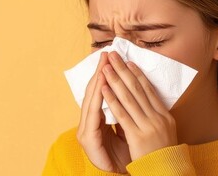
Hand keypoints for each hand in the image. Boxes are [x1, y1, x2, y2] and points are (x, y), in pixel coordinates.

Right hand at [77, 52, 130, 172]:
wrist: (121, 175)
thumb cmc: (126, 155)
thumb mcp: (126, 130)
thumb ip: (123, 114)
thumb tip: (131, 93)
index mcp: (96, 122)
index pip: (100, 93)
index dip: (105, 75)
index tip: (113, 58)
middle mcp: (88, 124)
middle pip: (94, 93)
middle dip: (100, 73)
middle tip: (107, 54)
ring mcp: (86, 131)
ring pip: (92, 101)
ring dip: (97, 82)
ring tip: (103, 65)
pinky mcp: (88, 139)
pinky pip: (94, 115)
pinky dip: (98, 100)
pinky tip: (101, 87)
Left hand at [101, 51, 177, 159]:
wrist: (166, 172)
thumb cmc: (162, 156)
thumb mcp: (163, 133)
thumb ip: (153, 118)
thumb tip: (143, 104)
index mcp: (165, 116)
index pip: (149, 90)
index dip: (138, 75)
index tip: (129, 62)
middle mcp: (158, 118)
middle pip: (138, 89)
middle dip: (124, 70)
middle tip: (114, 55)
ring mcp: (149, 126)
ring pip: (129, 98)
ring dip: (115, 80)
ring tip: (105, 67)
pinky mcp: (138, 136)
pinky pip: (123, 114)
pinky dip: (112, 100)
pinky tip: (104, 89)